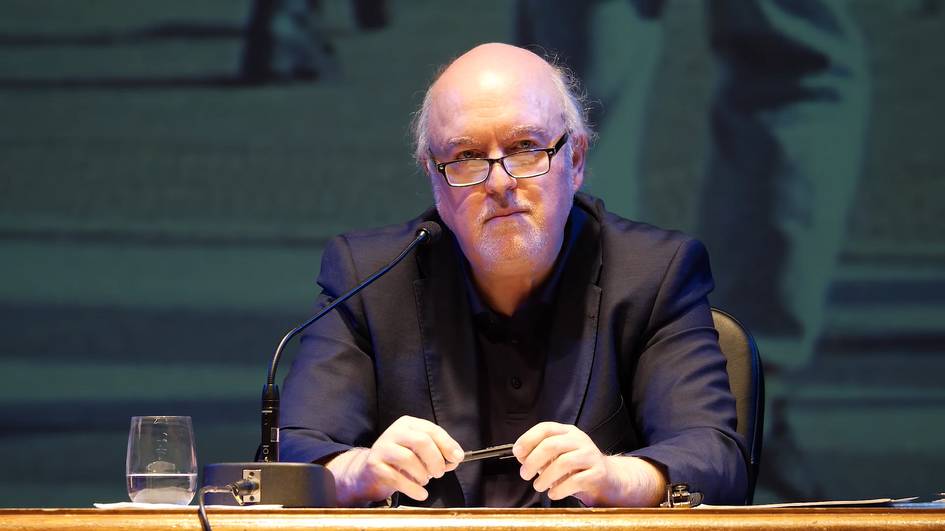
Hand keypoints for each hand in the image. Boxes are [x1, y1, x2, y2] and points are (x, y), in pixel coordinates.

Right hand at [325, 416, 463, 505]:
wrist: (370, 472)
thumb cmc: (401, 462)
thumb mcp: (420, 452)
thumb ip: (438, 453)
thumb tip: (455, 459)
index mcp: (408, 424)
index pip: (432, 430)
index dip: (447, 444)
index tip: (457, 458)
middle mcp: (394, 432)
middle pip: (421, 441)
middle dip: (436, 459)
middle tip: (440, 473)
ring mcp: (382, 448)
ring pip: (409, 459)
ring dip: (423, 475)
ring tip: (425, 481)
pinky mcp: (374, 465)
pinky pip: (398, 478)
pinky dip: (414, 489)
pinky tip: (421, 494)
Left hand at [513, 422, 665, 506]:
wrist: (610, 479)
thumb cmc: (578, 468)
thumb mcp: (559, 456)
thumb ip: (540, 454)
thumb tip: (521, 456)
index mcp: (568, 432)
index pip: (545, 428)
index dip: (528, 439)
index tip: (517, 453)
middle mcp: (580, 440)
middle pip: (551, 445)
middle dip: (533, 461)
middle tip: (524, 474)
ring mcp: (591, 455)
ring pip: (563, 462)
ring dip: (545, 477)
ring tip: (538, 486)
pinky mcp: (598, 473)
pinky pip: (575, 481)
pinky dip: (559, 489)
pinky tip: (553, 493)